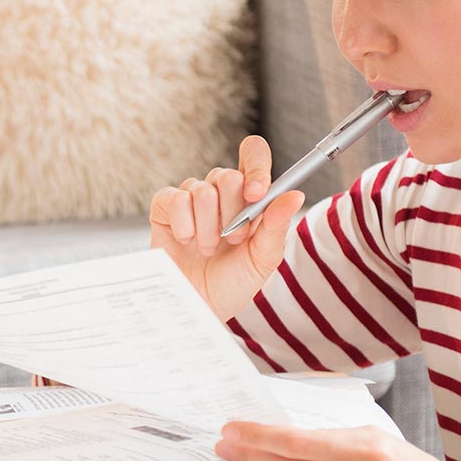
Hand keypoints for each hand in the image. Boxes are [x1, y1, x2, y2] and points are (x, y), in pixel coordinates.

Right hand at [148, 134, 306, 321]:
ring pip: (202, 190)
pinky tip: (187, 242)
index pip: (253, 155)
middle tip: (233, 240)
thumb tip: (295, 194)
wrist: (199, 305)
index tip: (257, 194)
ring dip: (209, 228)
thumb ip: (276, 225)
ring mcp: (191, 197)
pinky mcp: (165, 206)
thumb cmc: (233, 282)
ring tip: (209, 249)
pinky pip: (175, 199)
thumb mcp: (263, 258)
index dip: (256, 168)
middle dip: (233, 213)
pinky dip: (185, 225)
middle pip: (228, 175)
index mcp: (249, 195)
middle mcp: (220, 191)